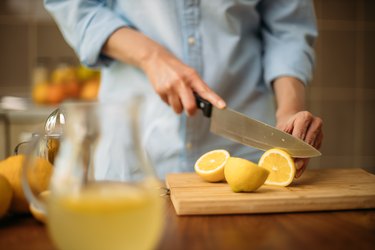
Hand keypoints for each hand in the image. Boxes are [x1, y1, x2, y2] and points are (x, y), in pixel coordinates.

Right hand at [102, 27, 225, 114]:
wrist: (155, 59)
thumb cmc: (175, 67)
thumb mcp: (189, 72)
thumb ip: (197, 86)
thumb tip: (205, 102)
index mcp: (191, 76)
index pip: (205, 91)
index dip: (215, 100)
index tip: (222, 106)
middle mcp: (181, 82)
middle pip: (190, 107)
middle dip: (191, 112)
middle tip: (191, 109)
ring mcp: (170, 88)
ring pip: (178, 109)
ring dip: (179, 106)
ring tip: (176, 96)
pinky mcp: (160, 92)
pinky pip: (168, 105)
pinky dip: (170, 101)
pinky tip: (168, 92)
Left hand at [276, 111, 322, 177]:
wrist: (293, 120)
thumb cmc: (285, 125)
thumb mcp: (281, 128)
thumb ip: (281, 138)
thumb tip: (277, 152)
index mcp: (304, 117)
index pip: (300, 134)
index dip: (295, 146)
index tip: (291, 156)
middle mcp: (315, 123)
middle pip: (308, 143)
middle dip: (300, 156)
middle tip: (294, 166)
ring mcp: (319, 132)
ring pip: (311, 150)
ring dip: (303, 161)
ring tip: (295, 171)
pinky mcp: (320, 141)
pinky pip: (312, 154)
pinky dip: (305, 162)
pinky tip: (299, 170)